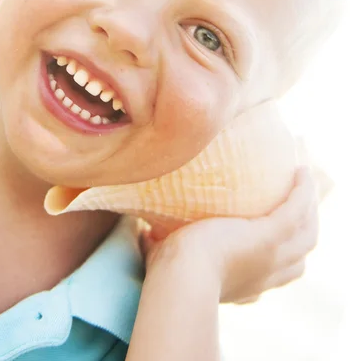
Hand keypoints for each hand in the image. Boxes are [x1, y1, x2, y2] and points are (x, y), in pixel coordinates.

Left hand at [139, 164, 320, 303]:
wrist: (180, 279)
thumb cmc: (168, 274)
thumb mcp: (172, 259)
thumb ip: (162, 246)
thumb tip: (144, 235)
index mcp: (247, 283)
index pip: (280, 271)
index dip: (285, 252)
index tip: (276, 230)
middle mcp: (266, 274)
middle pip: (301, 250)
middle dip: (305, 226)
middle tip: (297, 199)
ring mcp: (273, 256)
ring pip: (307, 231)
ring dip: (309, 204)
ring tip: (302, 178)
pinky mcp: (271, 237)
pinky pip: (297, 209)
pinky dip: (303, 191)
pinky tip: (300, 170)